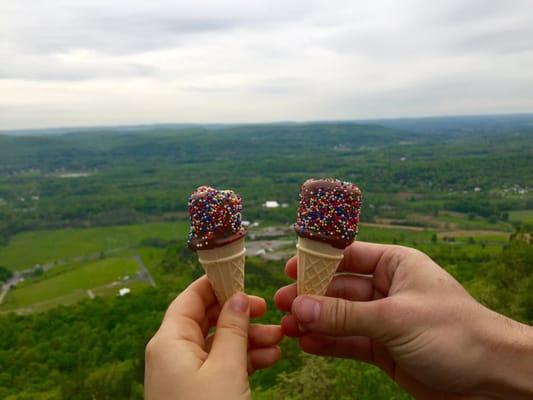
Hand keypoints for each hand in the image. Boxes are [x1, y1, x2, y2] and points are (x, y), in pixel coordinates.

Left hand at [145, 276, 281, 399]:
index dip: (216, 285)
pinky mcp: (199, 391)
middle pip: (208, 320)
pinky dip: (245, 360)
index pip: (190, 299)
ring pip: (220, 343)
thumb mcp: (226, 368)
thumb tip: (239, 297)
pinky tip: (270, 359)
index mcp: (170, 341)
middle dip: (240, 315)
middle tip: (267, 311)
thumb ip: (233, 329)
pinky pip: (222, 365)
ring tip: (279, 340)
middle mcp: (174, 353)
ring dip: (249, 339)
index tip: (243, 277)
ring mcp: (186, 374)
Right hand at [275, 241, 532, 399]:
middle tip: (281, 304)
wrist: (491, 378)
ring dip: (315, 322)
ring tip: (287, 329)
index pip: (349, 255)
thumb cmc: (453, 332)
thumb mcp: (394, 318)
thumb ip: (345, 315)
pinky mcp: (384, 348)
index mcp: (396, 265)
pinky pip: (350, 342)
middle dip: (311, 297)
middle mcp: (387, 288)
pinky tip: (307, 344)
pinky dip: (329, 343)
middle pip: (340, 288)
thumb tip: (300, 307)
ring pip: (341, 317)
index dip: (318, 261)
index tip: (289, 269)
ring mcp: (384, 319)